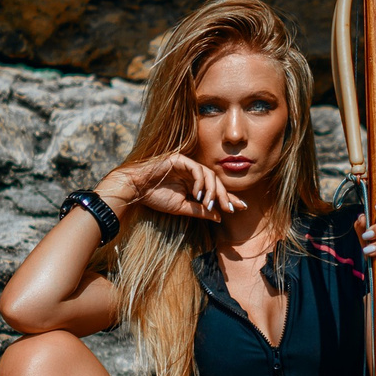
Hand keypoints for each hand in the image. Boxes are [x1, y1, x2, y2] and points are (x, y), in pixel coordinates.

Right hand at [99, 152, 245, 220]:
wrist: (135, 189)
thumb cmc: (155, 197)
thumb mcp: (181, 207)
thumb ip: (200, 211)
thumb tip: (219, 217)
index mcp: (193, 183)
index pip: (214, 190)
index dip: (227, 198)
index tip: (240, 208)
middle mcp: (192, 172)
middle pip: (215, 181)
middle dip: (224, 195)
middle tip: (230, 208)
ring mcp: (186, 164)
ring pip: (209, 174)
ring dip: (211, 190)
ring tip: (209, 204)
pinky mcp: (179, 159)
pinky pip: (196, 168)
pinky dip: (200, 181)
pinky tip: (198, 194)